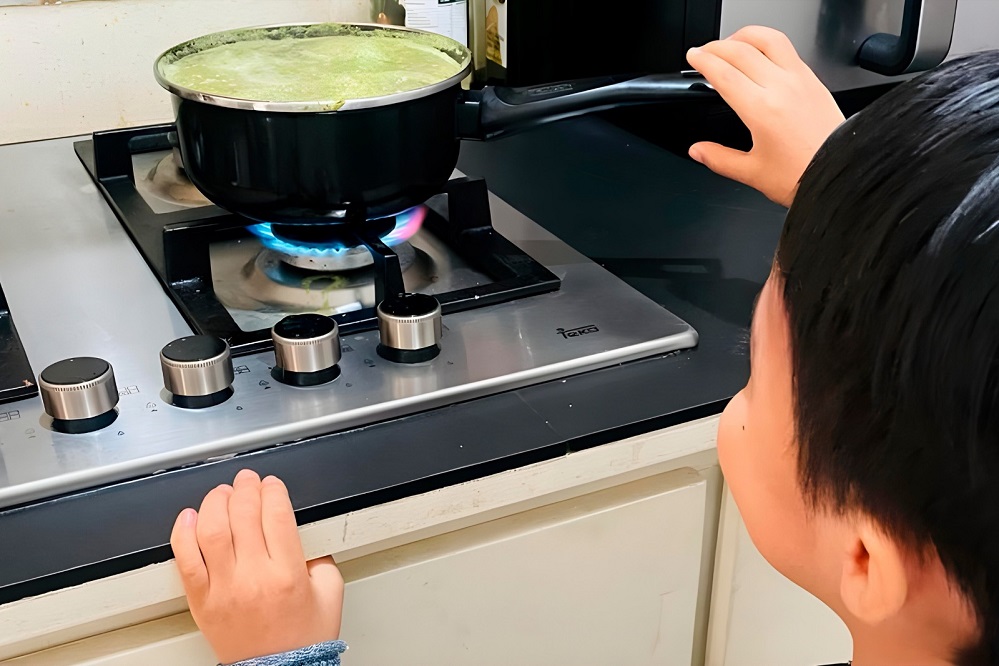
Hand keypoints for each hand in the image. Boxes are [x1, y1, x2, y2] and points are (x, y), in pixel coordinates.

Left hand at [171, 470, 343, 663]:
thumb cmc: (302, 639)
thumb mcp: (330, 593)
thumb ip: (322, 559)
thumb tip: (304, 534)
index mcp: (287, 574)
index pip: (276, 515)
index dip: (273, 490)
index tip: (272, 485)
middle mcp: (253, 578)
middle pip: (243, 515)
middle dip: (246, 488)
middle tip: (247, 481)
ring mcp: (223, 589)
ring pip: (210, 530)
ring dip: (215, 502)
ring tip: (222, 494)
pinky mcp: (201, 600)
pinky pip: (185, 560)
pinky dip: (182, 533)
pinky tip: (189, 517)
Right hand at [686, 26, 844, 206]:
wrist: (841, 172)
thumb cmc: (804, 174)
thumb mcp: (752, 173)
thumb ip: (719, 159)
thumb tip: (698, 151)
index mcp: (761, 110)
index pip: (724, 73)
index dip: (703, 60)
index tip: (694, 57)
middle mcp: (781, 88)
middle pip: (741, 50)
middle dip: (717, 46)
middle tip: (705, 51)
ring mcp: (800, 79)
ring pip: (768, 39)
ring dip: (745, 35)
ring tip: (732, 43)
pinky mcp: (813, 80)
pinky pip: (788, 49)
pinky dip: (767, 43)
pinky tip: (760, 54)